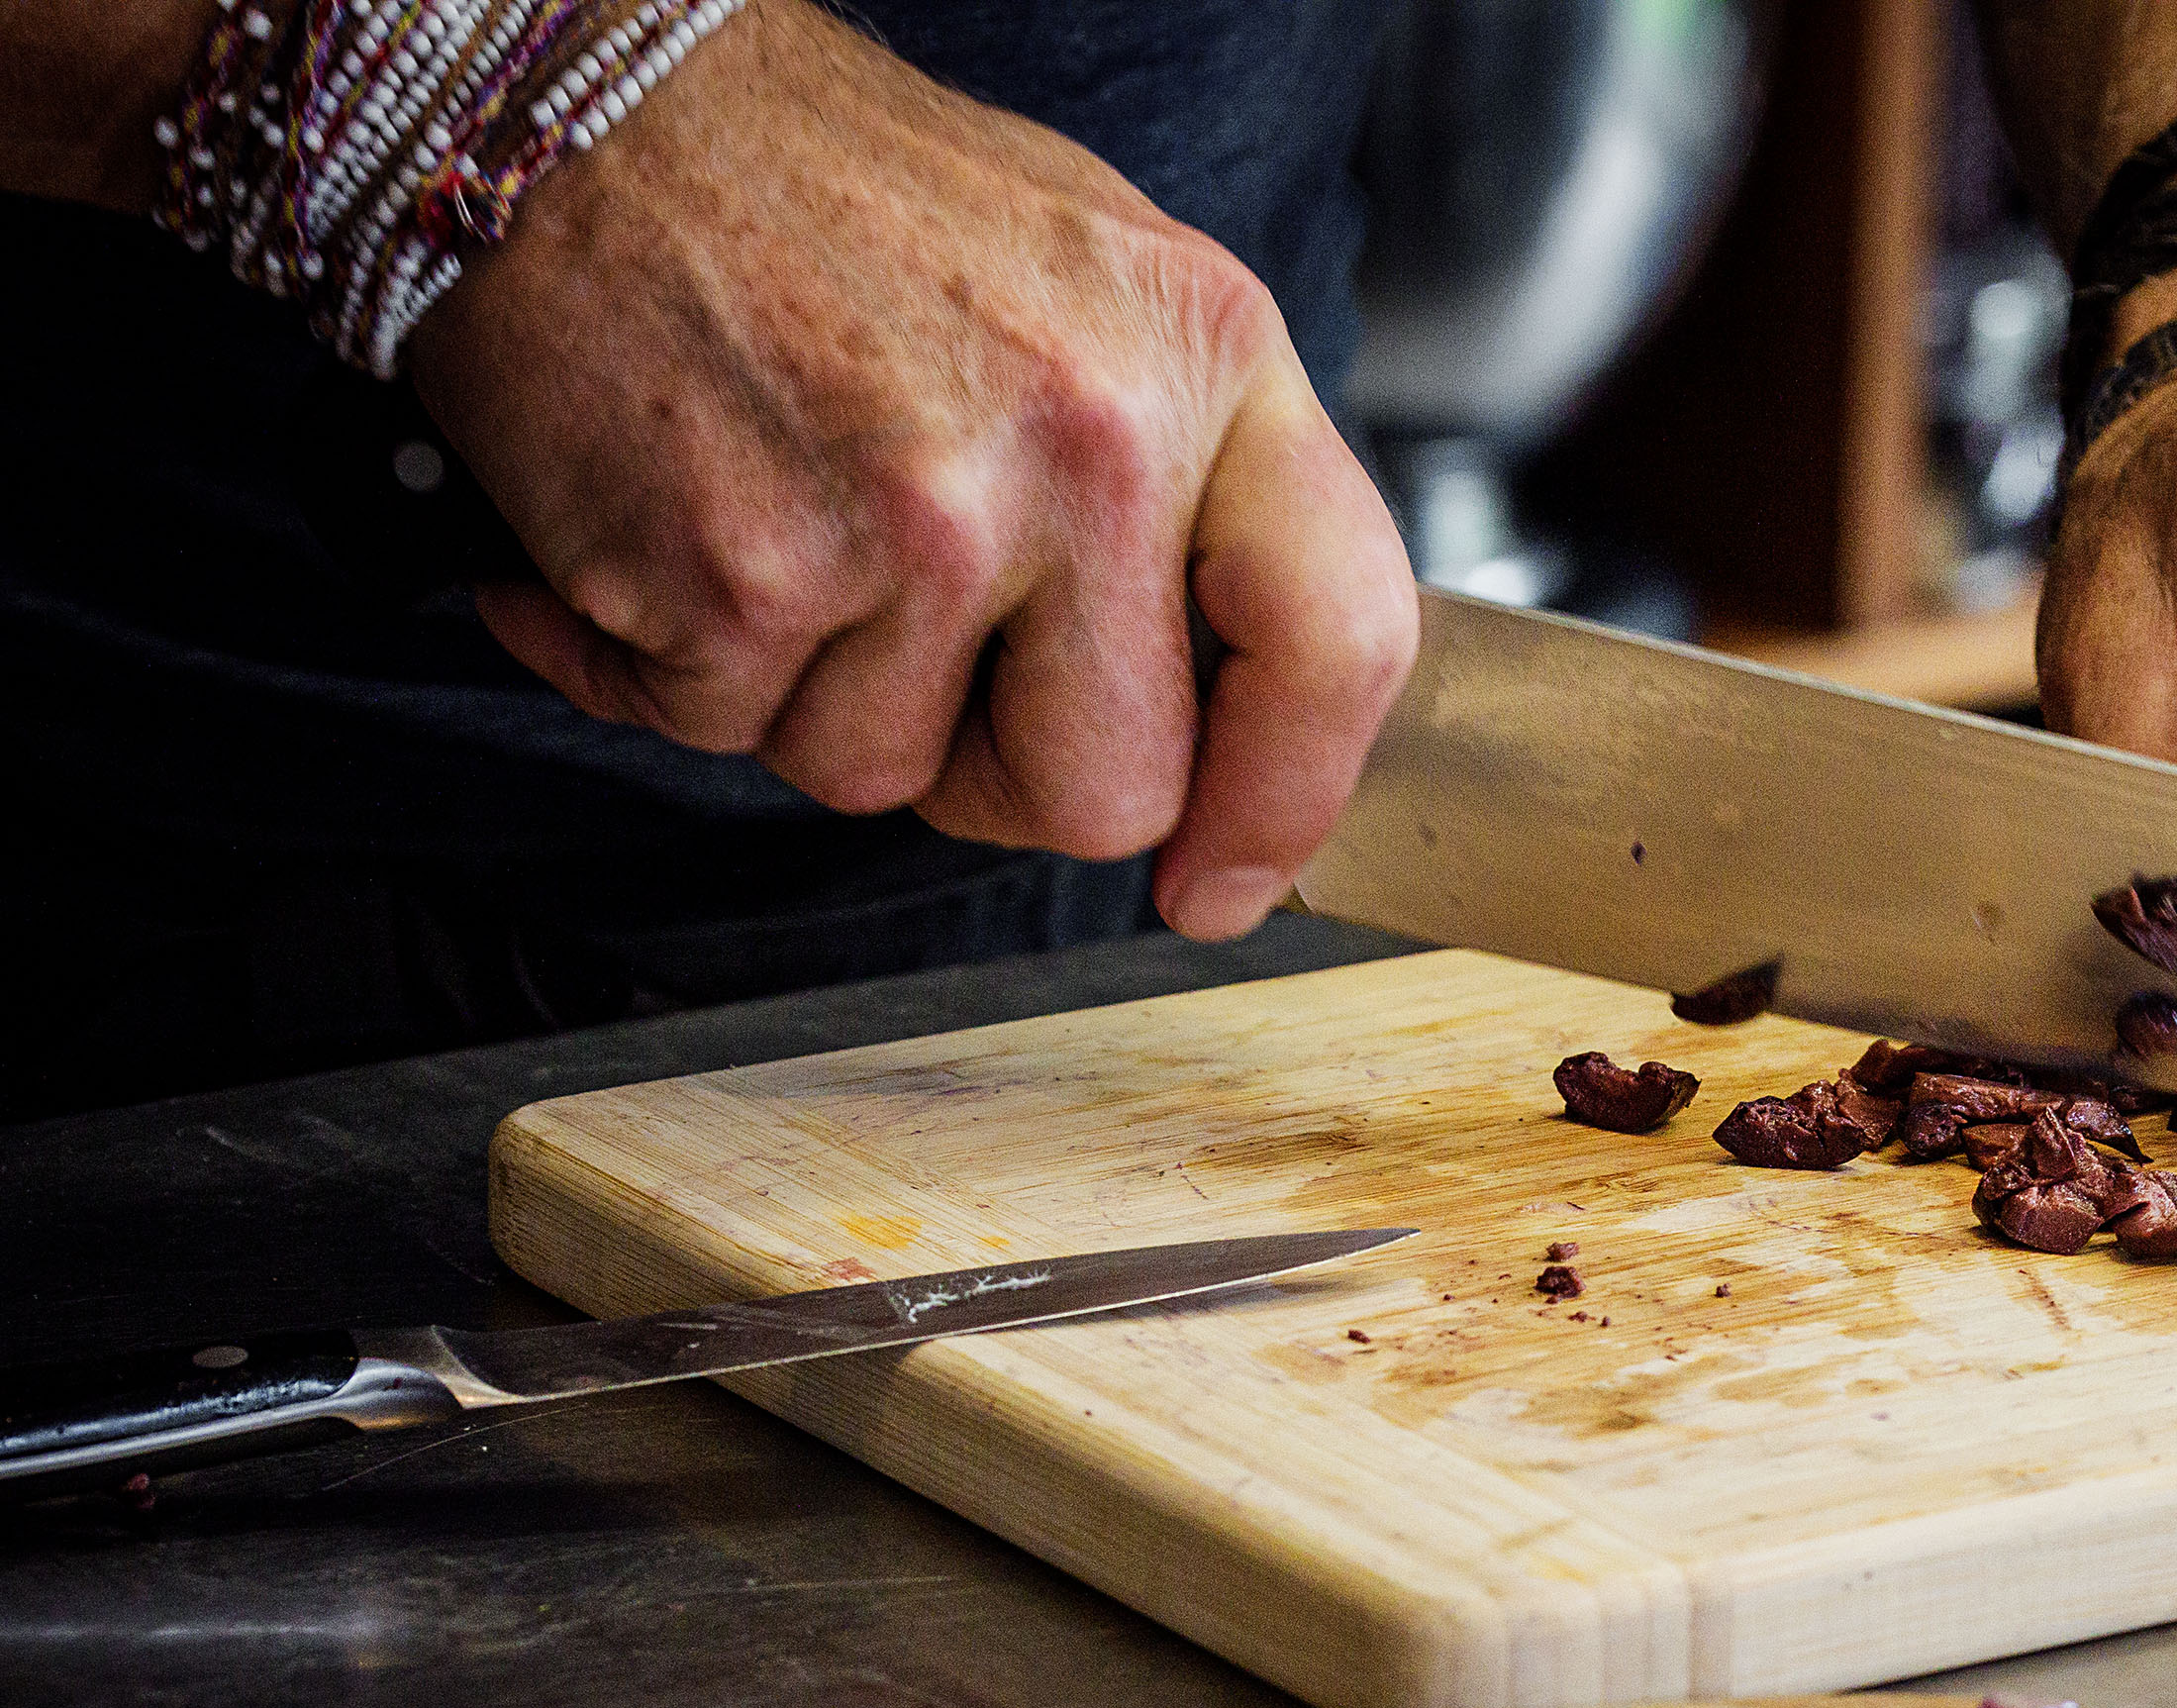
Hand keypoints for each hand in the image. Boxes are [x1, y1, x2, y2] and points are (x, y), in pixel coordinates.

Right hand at [405, 0, 1413, 938]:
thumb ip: (1189, 486)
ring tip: (779, 523)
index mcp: (1204, 355)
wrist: (579, 102)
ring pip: (893, 777)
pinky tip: (661, 525)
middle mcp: (1088, 441)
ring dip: (817, 698)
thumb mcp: (1093, 286)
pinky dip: (673, 663)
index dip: (1285, 802)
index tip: (1223, 877)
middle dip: (1002, 776)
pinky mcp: (749, 577)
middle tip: (923, 662)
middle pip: (1105, 791)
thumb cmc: (831, 195)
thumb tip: (1236, 708)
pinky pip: (734, 733)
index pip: (1338, 640)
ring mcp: (922, 519)